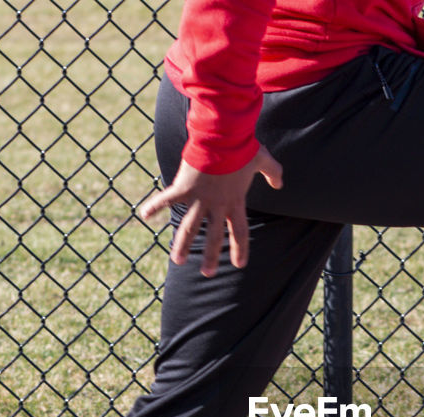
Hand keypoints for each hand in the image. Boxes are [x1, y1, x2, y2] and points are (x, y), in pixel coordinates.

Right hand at [137, 146, 283, 275]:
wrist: (222, 135)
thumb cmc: (243, 146)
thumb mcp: (263, 160)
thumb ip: (274, 173)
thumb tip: (280, 183)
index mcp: (235, 202)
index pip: (240, 232)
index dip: (240, 249)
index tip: (239, 264)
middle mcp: (217, 205)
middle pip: (214, 237)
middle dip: (210, 257)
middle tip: (207, 274)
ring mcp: (199, 198)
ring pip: (189, 227)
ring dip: (182, 245)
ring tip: (178, 261)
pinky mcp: (183, 187)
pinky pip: (166, 199)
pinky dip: (154, 205)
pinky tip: (143, 215)